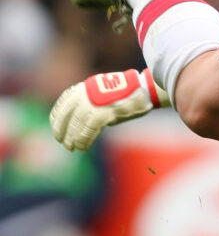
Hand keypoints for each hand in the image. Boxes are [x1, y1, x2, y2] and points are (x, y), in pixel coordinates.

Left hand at [50, 70, 165, 151]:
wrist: (145, 89)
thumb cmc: (128, 94)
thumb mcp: (104, 93)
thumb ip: (91, 103)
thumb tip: (82, 121)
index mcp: (84, 88)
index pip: (63, 104)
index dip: (57, 120)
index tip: (57, 131)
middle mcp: (85, 94)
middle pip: (67, 116)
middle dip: (62, 131)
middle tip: (63, 143)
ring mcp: (94, 103)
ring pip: (76, 125)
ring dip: (73, 139)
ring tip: (73, 147)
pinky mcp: (103, 113)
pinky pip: (88, 130)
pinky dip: (84, 140)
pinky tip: (84, 147)